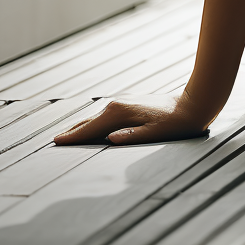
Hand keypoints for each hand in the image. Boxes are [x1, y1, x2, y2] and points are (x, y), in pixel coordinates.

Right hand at [53, 95, 209, 145]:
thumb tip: (110, 140)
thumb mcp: (154, 133)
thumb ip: (131, 137)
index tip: (55, 142)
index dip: (73, 137)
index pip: (90, 128)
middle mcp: (116, 105)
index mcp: (119, 113)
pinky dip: (92, 122)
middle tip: (53, 141)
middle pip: (88, 121)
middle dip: (72, 131)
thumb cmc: (173, 124)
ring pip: (95, 117)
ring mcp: (122, 102)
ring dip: (81, 126)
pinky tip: (91, 128)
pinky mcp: (128, 104)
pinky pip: (103, 115)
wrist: (190, 105)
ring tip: (67, 136)